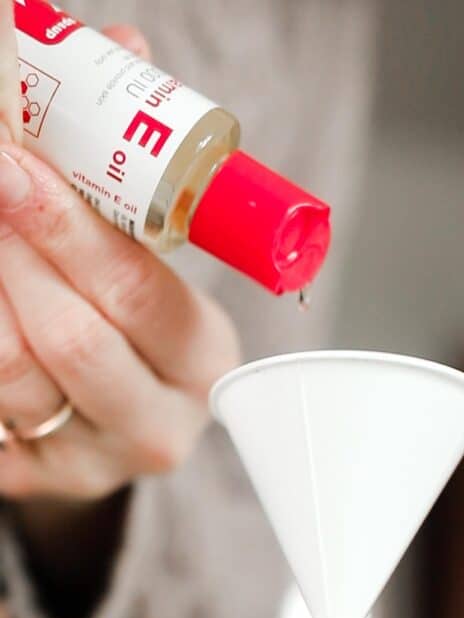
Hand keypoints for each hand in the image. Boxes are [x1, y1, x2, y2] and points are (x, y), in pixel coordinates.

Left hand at [0, 13, 238, 500]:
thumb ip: (136, 165)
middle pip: (75, 340)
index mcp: (201, 358)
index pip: (141, 295)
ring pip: (15, 375)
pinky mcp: (31, 479)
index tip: (16, 159)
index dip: (74, 227)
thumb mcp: (154, 256)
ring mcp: (88, 461)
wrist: (109, 425)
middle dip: (17, 248)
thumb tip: (119, 47)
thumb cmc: (134, 324)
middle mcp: (156, 423)